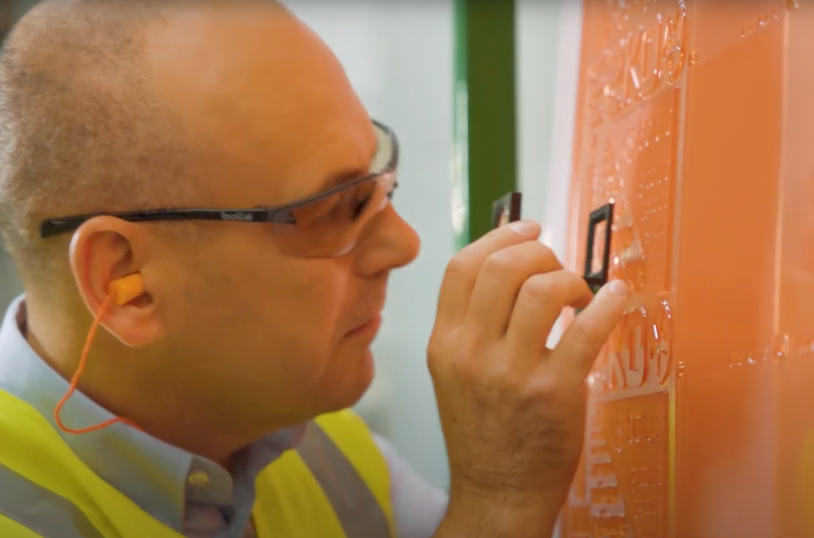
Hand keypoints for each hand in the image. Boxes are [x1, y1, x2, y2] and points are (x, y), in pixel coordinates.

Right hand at [428, 220, 627, 536]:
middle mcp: (471, 352)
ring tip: (580, 293)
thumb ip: (471, 322)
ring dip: (571, 278)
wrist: (497, 491)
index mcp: (444, 342)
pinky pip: (585, 329)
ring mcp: (511, 373)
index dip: (499, 236)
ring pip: (543, 289)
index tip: (527, 228)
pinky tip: (613, 298)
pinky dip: (607, 304)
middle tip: (556, 262)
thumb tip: (507, 266)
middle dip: (539, 250)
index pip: (462, 266)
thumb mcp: (454, 372)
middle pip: (503, 267)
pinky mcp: (554, 392)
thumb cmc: (481, 430)